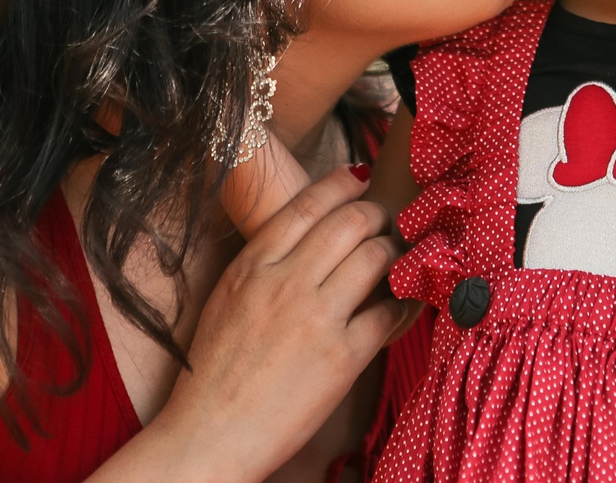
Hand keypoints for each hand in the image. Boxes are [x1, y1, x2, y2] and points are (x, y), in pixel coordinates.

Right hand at [153, 166, 405, 481]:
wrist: (210, 436)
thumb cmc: (215, 372)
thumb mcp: (228, 299)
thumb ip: (265, 264)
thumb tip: (309, 237)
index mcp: (252, 266)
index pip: (308, 203)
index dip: (342, 183)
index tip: (360, 178)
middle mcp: (285, 283)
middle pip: (351, 221)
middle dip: (376, 215)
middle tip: (385, 222)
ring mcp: (316, 318)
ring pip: (376, 256)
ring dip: (394, 251)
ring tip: (397, 257)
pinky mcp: (342, 357)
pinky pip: (390, 312)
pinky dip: (405, 303)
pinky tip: (405, 302)